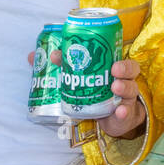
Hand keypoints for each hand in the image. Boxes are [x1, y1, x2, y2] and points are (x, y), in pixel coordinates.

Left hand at [26, 48, 145, 138]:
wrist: (113, 118)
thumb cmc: (96, 92)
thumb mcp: (80, 79)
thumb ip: (59, 67)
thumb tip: (32, 56)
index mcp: (112, 67)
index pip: (113, 53)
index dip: (104, 49)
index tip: (90, 46)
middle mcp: (123, 79)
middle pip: (130, 68)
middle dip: (123, 67)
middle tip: (113, 69)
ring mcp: (126, 97)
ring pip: (131, 88)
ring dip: (124, 86)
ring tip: (115, 87)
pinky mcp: (125, 114)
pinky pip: (127, 112)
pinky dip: (124, 111)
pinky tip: (120, 111)